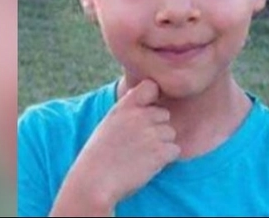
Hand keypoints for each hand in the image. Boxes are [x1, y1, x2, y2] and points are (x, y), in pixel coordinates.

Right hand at [50, 80, 179, 215]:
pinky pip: (174, 150)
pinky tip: (147, 165)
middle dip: (157, 128)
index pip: (151, 86)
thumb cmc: (98, 157)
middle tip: (139, 145)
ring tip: (140, 157)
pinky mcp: (160, 151)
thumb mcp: (109, 125)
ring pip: (170, 133)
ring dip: (161, 145)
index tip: (147, 110)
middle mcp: (140, 116)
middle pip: (164, 115)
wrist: (94, 182)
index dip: (153, 98)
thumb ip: (128, 113)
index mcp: (124, 107)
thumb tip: (147, 106)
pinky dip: (165, 159)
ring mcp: (151, 133)